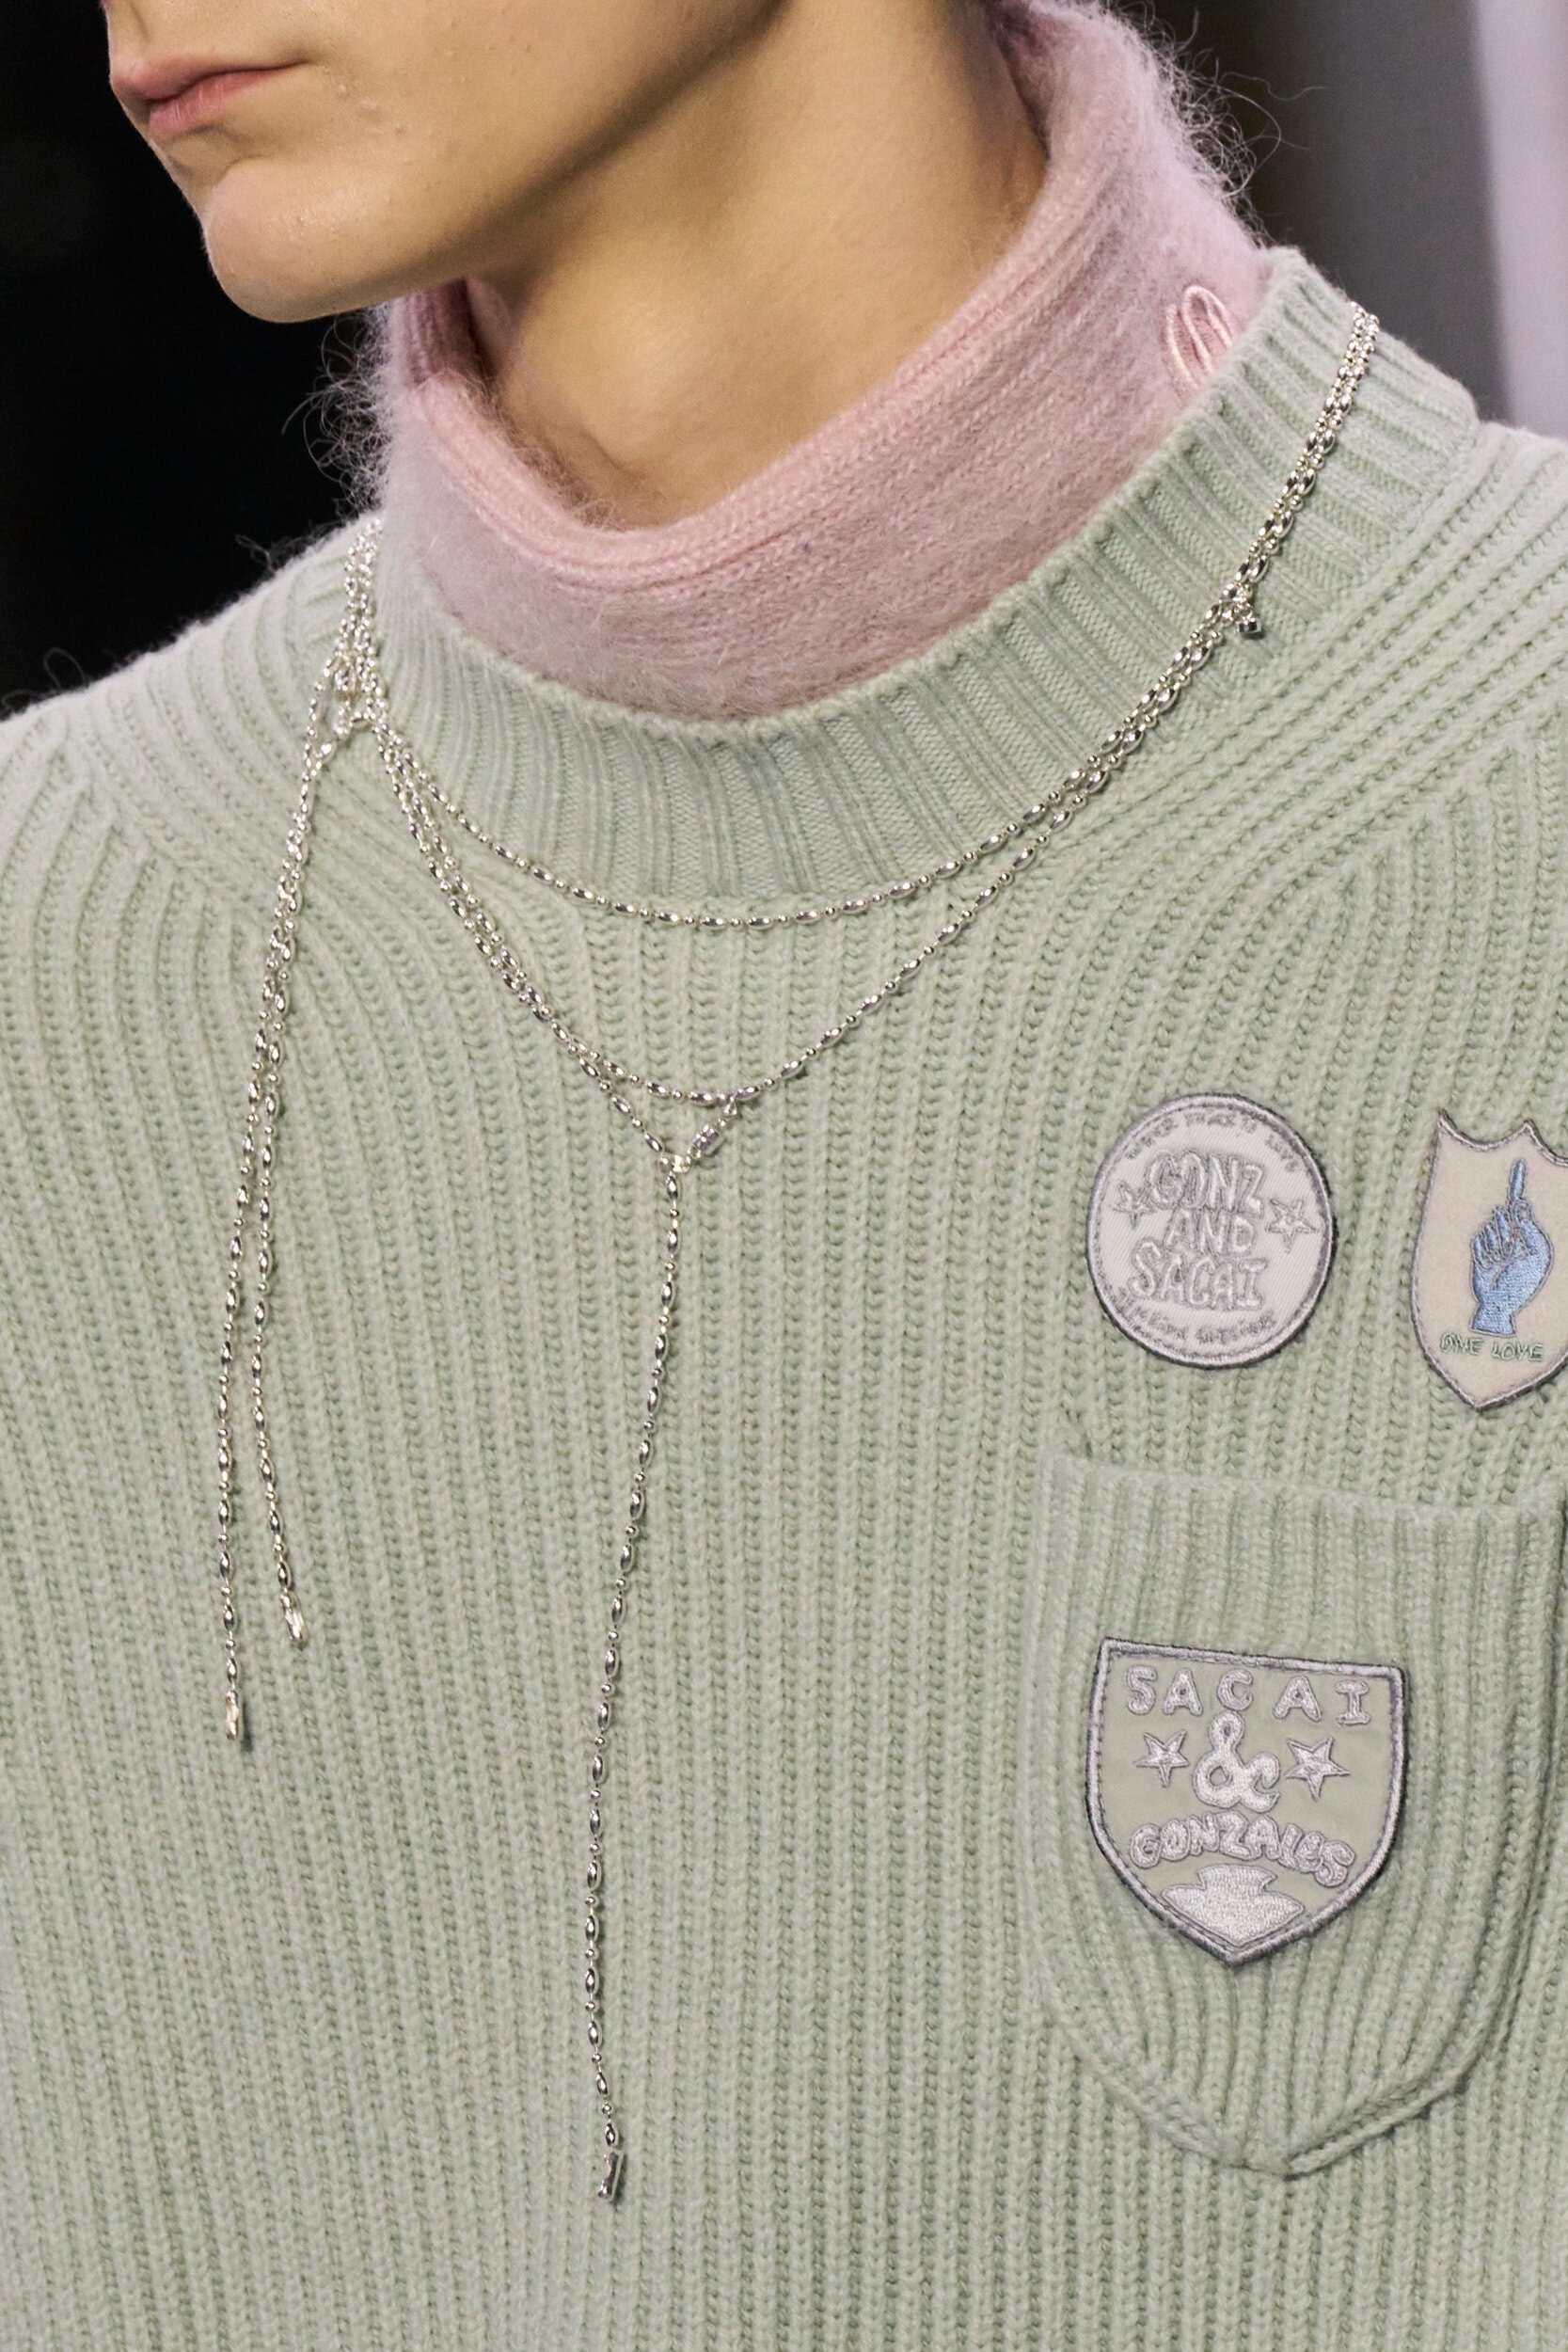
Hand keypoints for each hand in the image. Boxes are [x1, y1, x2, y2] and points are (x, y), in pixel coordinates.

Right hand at [1471, 1158, 1553, 1336]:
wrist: (1499, 1308)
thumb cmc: (1523, 1286)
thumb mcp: (1536, 1255)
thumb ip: (1530, 1228)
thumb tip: (1522, 1205)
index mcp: (1531, 1237)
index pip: (1523, 1207)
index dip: (1520, 1185)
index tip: (1519, 1161)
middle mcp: (1512, 1238)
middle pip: (1505, 1216)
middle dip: (1506, 1230)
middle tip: (1512, 1251)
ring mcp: (1494, 1245)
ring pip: (1490, 1227)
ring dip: (1495, 1244)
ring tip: (1500, 1265)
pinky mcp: (1477, 1253)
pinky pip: (1476, 1239)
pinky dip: (1482, 1251)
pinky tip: (1488, 1267)